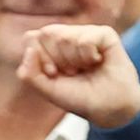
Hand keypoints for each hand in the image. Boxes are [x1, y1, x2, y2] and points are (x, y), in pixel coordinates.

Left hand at [16, 24, 139, 128]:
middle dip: (58, 60)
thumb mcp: (47, 89)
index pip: (31, 38)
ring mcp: (86, 32)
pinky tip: (98, 62)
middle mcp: (67, 35)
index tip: (54, 74)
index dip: (40, 58)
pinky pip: (85, 39)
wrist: (110, 107)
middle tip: (73, 73)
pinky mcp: (104, 34)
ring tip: (86, 69)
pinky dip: (89, 56)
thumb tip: (30, 47)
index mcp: (50, 46)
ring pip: (65, 36)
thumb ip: (29, 73)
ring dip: (75, 60)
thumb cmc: (80, 97)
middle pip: (46, 33)